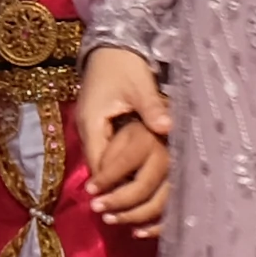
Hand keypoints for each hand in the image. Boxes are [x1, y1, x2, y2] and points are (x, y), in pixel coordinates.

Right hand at [76, 48, 173, 232]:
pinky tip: (132, 177)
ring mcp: (92, 126)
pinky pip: (107, 151)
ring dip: (115, 178)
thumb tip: (168, 129)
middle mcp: (87, 127)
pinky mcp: (100, 123)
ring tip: (132, 203)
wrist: (111, 44)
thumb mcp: (140, 85)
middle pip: (97, 167)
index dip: (110, 186)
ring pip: (101, 161)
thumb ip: (152, 109)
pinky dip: (117, 165)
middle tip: (130, 212)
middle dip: (112, 188)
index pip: (98, 163)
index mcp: (92, 121)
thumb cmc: (124, 64)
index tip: (127, 205)